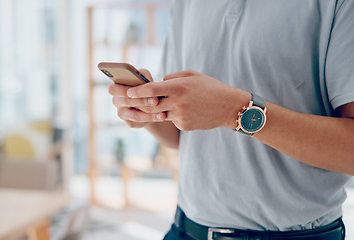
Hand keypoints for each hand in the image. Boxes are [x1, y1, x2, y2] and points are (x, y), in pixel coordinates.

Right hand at [108, 69, 166, 127]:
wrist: (152, 103)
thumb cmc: (145, 86)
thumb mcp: (145, 78)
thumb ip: (143, 75)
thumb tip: (144, 79)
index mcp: (116, 88)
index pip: (113, 89)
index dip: (125, 90)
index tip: (139, 89)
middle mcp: (116, 101)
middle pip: (126, 102)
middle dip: (141, 100)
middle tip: (156, 100)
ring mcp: (122, 113)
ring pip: (134, 114)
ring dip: (149, 113)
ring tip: (162, 111)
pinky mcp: (130, 122)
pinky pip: (141, 121)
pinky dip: (152, 118)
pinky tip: (161, 116)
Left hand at [127, 70, 249, 130]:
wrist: (229, 107)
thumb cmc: (210, 87)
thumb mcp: (192, 75)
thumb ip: (172, 78)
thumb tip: (157, 83)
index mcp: (180, 87)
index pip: (153, 89)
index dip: (138, 91)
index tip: (128, 92)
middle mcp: (178, 102)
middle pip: (151, 104)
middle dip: (137, 103)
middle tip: (124, 101)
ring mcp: (181, 116)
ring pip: (159, 113)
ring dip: (154, 110)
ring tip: (147, 105)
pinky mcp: (184, 126)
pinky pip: (171, 120)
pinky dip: (171, 114)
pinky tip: (183, 110)